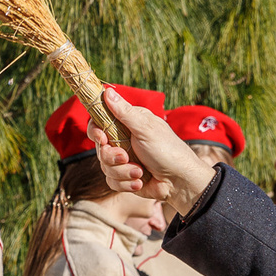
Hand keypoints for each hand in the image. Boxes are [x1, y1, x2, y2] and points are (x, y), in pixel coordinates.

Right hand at [93, 90, 217, 215]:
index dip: (95, 131)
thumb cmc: (167, 150)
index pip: (99, 122)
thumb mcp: (145, 128)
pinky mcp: (124, 177)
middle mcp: (123, 140)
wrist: (179, 181)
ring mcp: (123, 160)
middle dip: (112, 156)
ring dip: (123, 172)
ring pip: (105, 167)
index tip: (101, 138)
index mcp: (127, 124)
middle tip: (126, 157)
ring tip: (140, 172)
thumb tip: (107, 91)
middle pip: (99, 148)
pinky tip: (140, 182)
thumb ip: (124, 112)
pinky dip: (126, 184)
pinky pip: (112, 181)